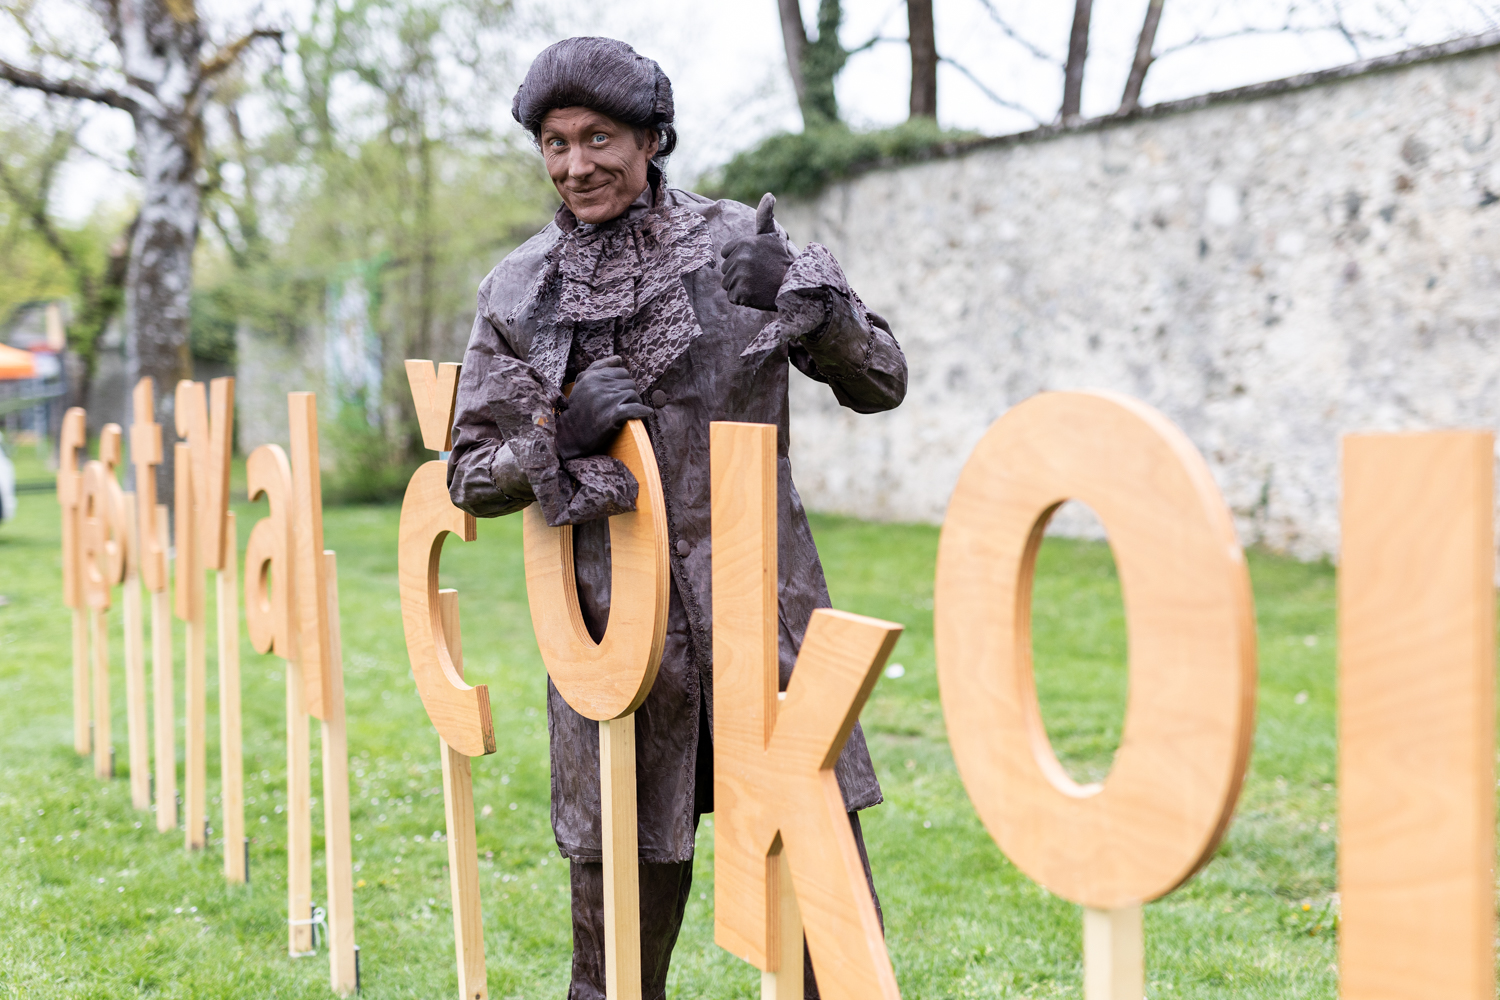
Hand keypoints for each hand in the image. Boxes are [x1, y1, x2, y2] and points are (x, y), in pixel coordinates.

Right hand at [554, 356, 652, 459]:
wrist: (571, 434)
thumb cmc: (578, 407)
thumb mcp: (582, 382)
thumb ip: (599, 366)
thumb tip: (618, 358)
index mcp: (593, 376)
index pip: (622, 372)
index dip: (623, 383)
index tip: (620, 393)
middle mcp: (599, 386)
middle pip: (629, 383)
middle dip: (629, 393)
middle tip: (624, 404)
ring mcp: (606, 400)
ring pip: (633, 395)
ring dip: (635, 403)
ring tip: (629, 410)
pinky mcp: (612, 415)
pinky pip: (635, 409)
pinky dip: (643, 411)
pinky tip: (645, 412)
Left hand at [720, 193, 794, 311]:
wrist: (794, 285)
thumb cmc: (781, 261)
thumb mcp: (773, 237)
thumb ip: (764, 217)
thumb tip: (769, 195)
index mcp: (744, 242)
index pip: (726, 253)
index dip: (738, 258)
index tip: (754, 261)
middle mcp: (740, 258)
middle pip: (726, 269)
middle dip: (738, 273)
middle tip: (758, 274)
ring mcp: (741, 276)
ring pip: (727, 284)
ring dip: (739, 286)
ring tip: (757, 284)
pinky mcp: (742, 293)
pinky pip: (732, 297)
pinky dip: (742, 298)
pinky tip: (756, 294)